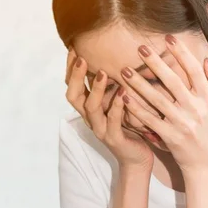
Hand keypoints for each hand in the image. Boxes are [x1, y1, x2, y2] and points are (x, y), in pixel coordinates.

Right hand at [65, 48, 153, 171]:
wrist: (137, 158)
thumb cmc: (130, 127)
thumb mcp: (119, 104)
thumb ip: (113, 86)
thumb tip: (117, 59)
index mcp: (89, 110)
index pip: (72, 86)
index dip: (70, 69)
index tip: (74, 48)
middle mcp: (91, 119)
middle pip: (73, 96)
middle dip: (75, 76)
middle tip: (82, 58)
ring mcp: (101, 130)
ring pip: (91, 108)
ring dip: (96, 89)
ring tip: (103, 72)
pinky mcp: (114, 139)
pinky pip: (112, 121)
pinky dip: (116, 106)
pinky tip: (123, 92)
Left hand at [119, 34, 207, 172]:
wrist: (206, 163)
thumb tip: (206, 61)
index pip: (195, 71)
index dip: (182, 53)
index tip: (168, 38)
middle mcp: (197, 110)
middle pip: (174, 82)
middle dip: (156, 64)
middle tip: (140, 48)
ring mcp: (182, 124)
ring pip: (158, 100)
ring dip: (140, 84)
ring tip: (124, 71)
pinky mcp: (170, 137)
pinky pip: (150, 120)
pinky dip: (137, 109)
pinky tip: (124, 97)